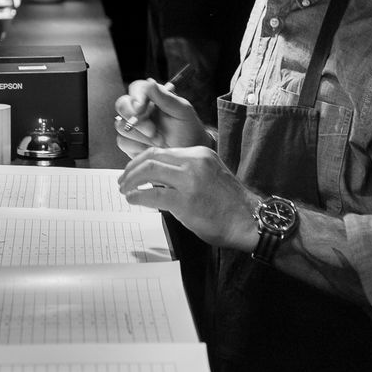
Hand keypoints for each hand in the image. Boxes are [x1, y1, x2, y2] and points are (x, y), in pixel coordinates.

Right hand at [114, 77, 208, 158]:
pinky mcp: (129, 142)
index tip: (140, 107)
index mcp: (153, 97)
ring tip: (159, 141)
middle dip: (136, 119)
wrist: (188, 154)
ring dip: (140, 135)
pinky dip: (137, 146)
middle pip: (121, 105)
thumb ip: (165, 97)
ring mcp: (133, 126)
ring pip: (120, 125)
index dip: (136, 96)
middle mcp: (140, 109)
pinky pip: (123, 141)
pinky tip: (151, 148)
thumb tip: (150, 83)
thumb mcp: (182, 112)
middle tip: (152, 131)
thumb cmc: (188, 130)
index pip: (136, 88)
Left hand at [118, 144, 258, 248]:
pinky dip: (138, 196)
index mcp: (200, 153)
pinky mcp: (186, 200)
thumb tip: (158, 180)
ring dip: (131, 180)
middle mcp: (194, 161)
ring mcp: (190, 180)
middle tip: (122, 180)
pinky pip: (154, 194)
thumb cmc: (230, 204)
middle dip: (132, 168)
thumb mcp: (209, 176)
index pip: (162, 150)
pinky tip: (133, 199)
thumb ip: (186, 173)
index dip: (142, 160)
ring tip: (124, 189)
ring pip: (150, 170)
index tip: (132, 170)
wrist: (249, 220)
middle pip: (152, 156)